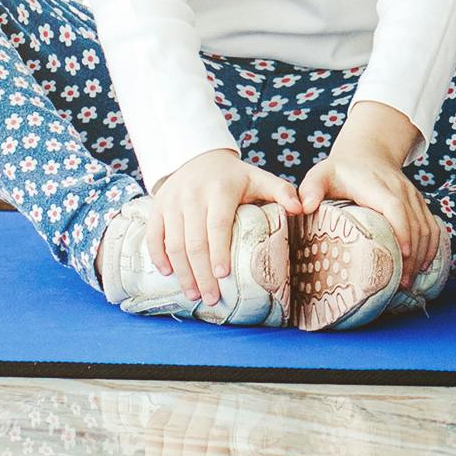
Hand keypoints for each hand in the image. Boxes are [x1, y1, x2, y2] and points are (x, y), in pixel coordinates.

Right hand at [148, 149, 303, 308]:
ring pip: (173, 243)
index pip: (217, 225)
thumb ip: (281, 191)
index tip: (224, 276)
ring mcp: (172, 202)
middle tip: (210, 298)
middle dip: (201, 273)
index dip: (219, 252)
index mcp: (220, 189)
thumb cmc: (233, 176)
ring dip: (182, 272)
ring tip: (193, 294)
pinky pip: (153, 236)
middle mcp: (192, 195)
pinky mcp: (157, 207)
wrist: (198, 157)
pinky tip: (167, 274)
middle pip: (194, 241)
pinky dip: (158, 257)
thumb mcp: (258, 178)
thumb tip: (302, 209)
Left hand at [298, 101, 441, 291]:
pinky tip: (424, 265)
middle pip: (415, 223)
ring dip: (422, 254)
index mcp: (377, 186)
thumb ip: (310, 188)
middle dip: (412, 255)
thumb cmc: (339, 170)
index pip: (395, 206)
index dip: (402, 229)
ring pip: (426, 226)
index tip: (403, 254)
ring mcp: (413, 196)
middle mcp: (401, 190)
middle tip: (402, 284)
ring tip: (409, 282)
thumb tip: (304, 207)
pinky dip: (432, 246)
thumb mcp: (321, 174)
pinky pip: (432, 225)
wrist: (367, 153)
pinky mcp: (418, 203)